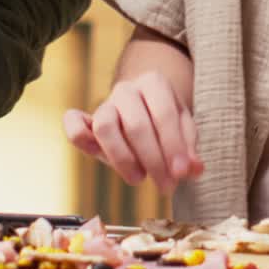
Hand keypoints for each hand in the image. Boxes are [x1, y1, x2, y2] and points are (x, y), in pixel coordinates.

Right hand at [64, 70, 203, 192]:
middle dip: (153, 160)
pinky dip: (78, 136)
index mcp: (155, 83)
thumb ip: (189, 150)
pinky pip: (74, 125)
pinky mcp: (86, 119)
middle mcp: (127, 89)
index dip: (173, 146)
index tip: (181, 173)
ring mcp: (105, 103)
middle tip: (166, 186)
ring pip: (105, 127)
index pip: (164, 114)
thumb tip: (194, 169)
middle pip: (136, 124)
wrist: (144, 109)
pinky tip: (95, 155)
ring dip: (122, 159)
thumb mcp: (184, 130)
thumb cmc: (165, 123)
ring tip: (139, 179)